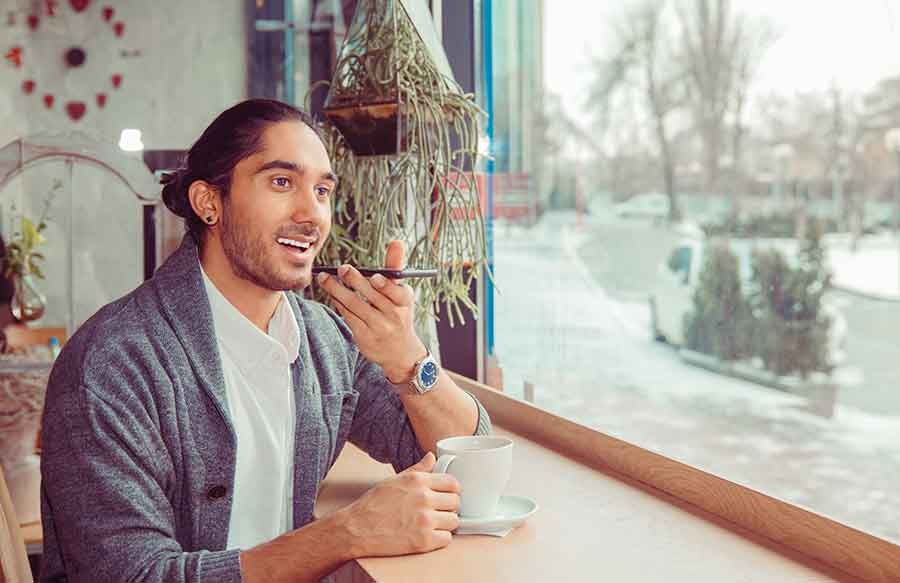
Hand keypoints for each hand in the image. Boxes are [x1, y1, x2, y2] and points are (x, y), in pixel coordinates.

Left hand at [316, 240, 426, 381]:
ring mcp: (379, 328)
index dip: (386, 286)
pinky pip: (348, 316)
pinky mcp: (365, 337)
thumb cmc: (397, 312)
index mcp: (404, 301)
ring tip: (324, 278)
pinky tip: (331, 293)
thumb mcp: (401, 292)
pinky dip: (338, 303)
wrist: (399, 351)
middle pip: (373, 296)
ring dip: (338, 290)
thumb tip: (397, 241)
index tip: (376, 277)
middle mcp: (394, 315)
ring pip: (355, 305)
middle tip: (342, 268)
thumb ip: (395, 267)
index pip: (398, 292)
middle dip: (356, 281)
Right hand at [339, 452, 460, 556]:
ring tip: (432, 525)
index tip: (447, 496)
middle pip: (456, 502)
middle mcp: (424, 498)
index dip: (452, 490)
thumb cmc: (373, 505)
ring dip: (446, 524)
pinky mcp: (423, 541)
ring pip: (454, 521)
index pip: (453, 483)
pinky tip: (427, 536)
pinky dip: (440, 539)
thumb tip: (432, 457)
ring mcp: (425, 520)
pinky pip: (447, 539)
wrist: (356, 529)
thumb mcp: (395, 480)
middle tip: (438, 512)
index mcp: (418, 481)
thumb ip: (418, 469)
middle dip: (449, 507)